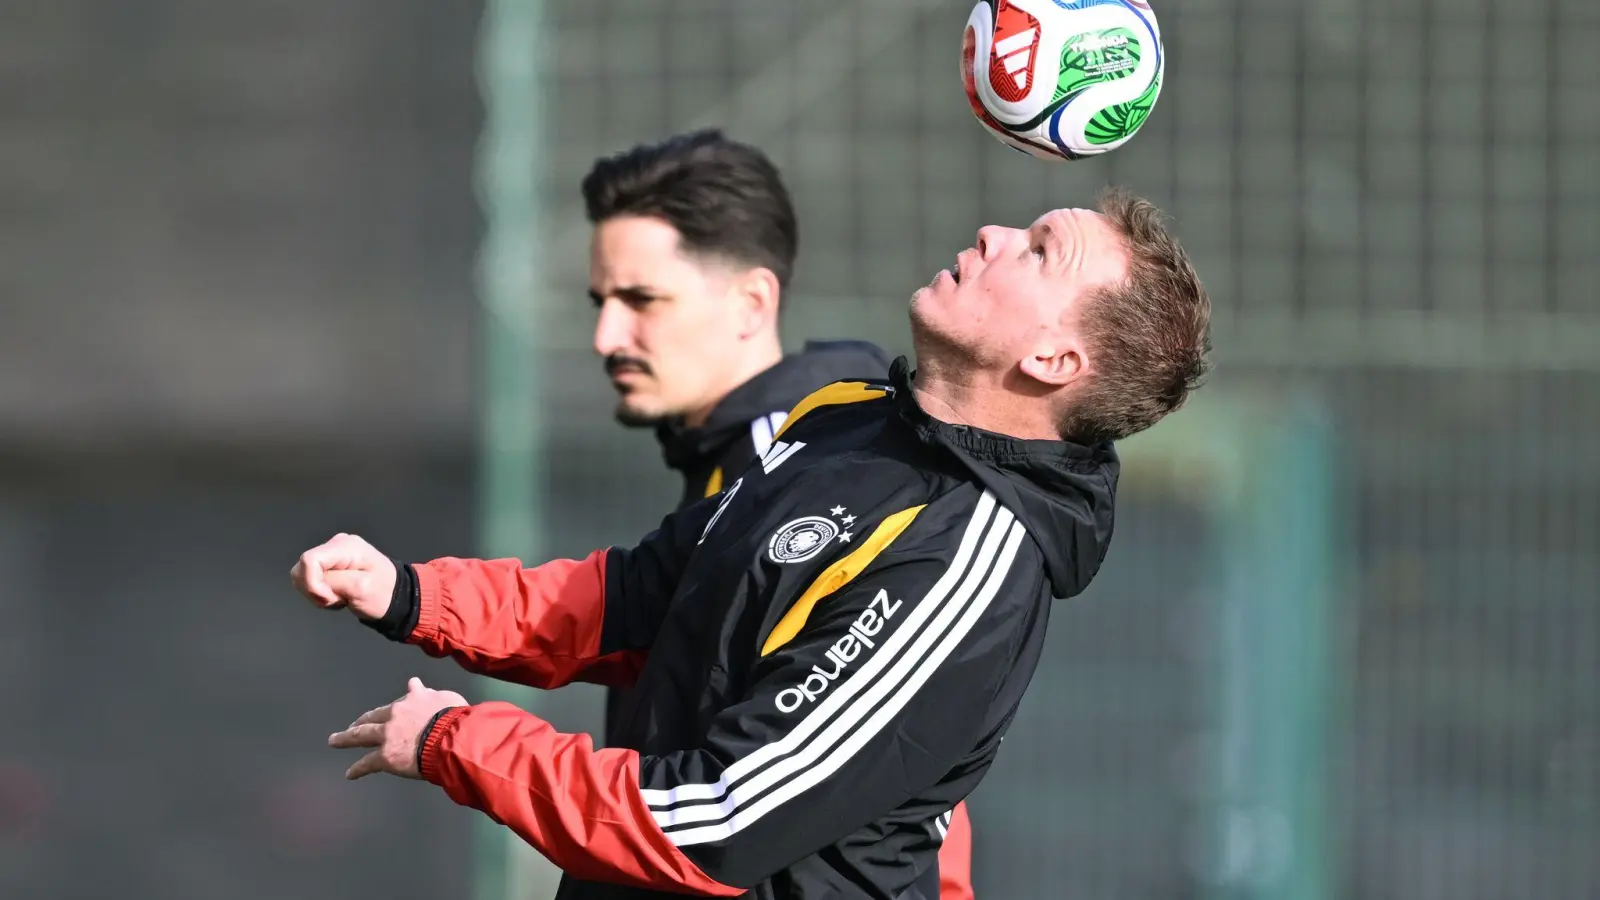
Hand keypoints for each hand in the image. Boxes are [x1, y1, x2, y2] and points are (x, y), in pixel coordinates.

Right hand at [291, 532, 396, 619]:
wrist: (395, 596)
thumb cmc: (384, 593)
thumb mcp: (361, 588)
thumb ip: (333, 580)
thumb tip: (313, 579)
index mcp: (345, 547)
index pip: (309, 559)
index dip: (312, 582)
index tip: (329, 598)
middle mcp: (335, 545)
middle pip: (303, 567)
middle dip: (314, 589)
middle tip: (336, 599)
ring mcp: (331, 554)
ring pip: (302, 575)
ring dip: (317, 593)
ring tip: (339, 597)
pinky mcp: (329, 564)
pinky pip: (310, 579)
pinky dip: (319, 592)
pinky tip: (337, 595)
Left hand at [328, 677, 467, 779]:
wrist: (450, 738)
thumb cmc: (455, 718)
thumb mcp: (448, 698)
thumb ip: (432, 694)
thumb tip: (419, 687)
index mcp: (413, 700)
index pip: (401, 701)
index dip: (396, 706)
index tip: (392, 707)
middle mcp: (395, 715)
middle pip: (373, 717)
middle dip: (361, 721)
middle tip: (352, 725)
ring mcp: (387, 736)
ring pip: (360, 736)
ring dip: (345, 738)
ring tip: (335, 741)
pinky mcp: (385, 756)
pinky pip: (367, 763)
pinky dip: (357, 769)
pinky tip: (350, 774)